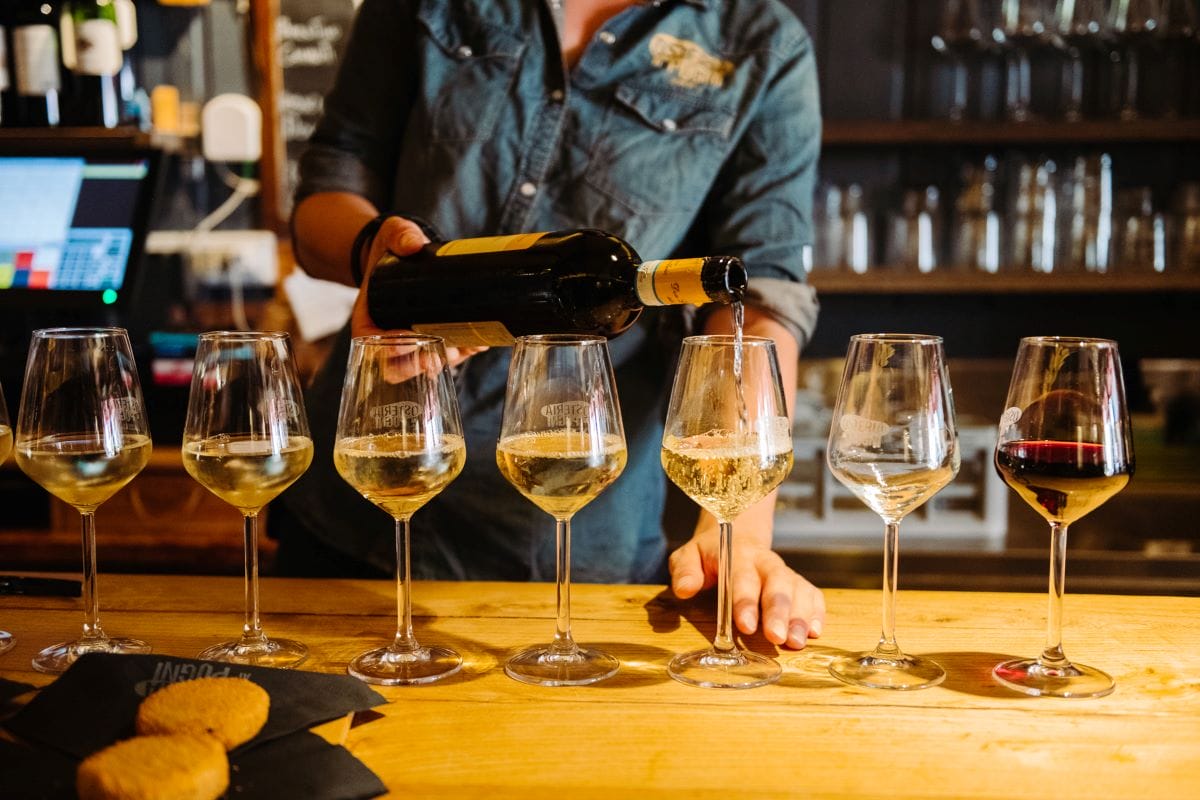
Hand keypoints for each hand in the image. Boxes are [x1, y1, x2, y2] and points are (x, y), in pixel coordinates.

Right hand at [350, 216, 486, 368]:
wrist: (406, 253)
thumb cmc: (393, 247)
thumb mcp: (392, 234)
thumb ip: (400, 235)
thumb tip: (413, 244)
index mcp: (369, 317)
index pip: (370, 341)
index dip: (385, 347)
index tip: (403, 341)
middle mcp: (390, 334)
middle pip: (398, 363)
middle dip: (417, 363)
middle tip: (434, 356)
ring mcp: (414, 339)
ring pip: (426, 363)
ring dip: (443, 361)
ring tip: (461, 349)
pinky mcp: (437, 336)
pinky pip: (448, 352)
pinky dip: (463, 351)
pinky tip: (477, 345)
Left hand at [669, 529, 824, 649]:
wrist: (736, 534)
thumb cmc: (710, 554)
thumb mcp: (688, 556)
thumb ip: (685, 571)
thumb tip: (685, 589)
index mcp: (737, 556)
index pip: (742, 578)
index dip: (745, 601)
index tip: (745, 625)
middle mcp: (765, 563)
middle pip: (777, 584)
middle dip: (778, 612)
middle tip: (777, 638)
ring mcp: (784, 573)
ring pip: (798, 591)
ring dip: (799, 617)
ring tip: (796, 642)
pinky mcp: (797, 584)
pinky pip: (813, 594)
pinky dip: (816, 612)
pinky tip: (815, 633)